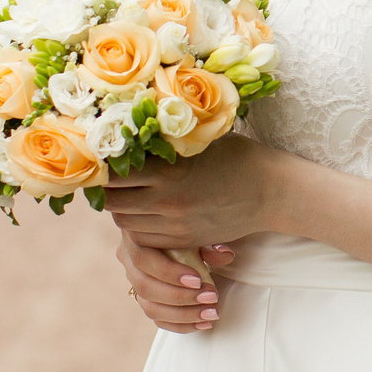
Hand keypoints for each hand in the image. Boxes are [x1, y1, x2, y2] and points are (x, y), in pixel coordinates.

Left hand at [103, 133, 276, 249]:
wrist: (272, 192)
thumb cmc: (238, 157)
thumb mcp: (200, 141)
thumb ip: (165, 142)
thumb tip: (128, 131)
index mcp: (169, 172)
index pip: (113, 175)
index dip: (100, 168)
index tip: (99, 158)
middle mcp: (167, 203)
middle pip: (113, 203)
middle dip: (106, 190)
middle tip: (107, 176)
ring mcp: (175, 227)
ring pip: (125, 224)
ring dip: (121, 209)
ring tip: (126, 193)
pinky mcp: (183, 241)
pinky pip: (145, 239)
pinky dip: (138, 226)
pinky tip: (145, 211)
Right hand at [115, 229, 237, 333]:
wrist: (179, 237)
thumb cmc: (186, 230)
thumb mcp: (195, 231)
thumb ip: (208, 244)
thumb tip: (224, 255)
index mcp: (135, 238)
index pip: (144, 259)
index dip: (169, 273)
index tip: (198, 280)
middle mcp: (129, 262)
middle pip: (146, 287)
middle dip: (180, 297)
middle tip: (210, 298)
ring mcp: (135, 284)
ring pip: (151, 308)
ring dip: (184, 315)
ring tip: (211, 313)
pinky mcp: (145, 301)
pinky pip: (159, 319)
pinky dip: (182, 325)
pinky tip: (204, 323)